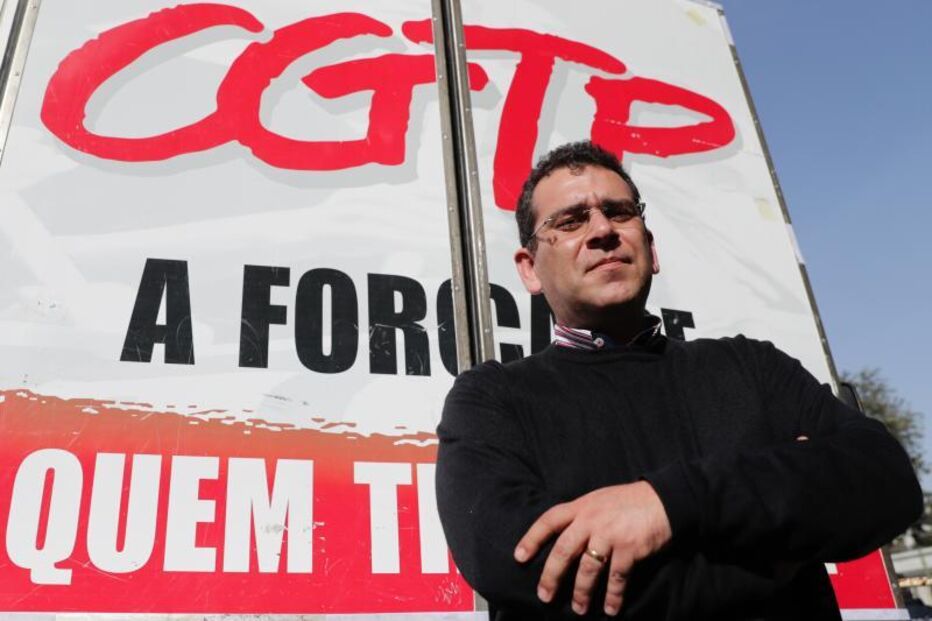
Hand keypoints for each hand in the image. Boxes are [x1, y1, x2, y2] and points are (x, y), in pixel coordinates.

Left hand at [513, 481, 671, 616]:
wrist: (664, 498)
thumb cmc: (628, 501)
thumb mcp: (599, 500)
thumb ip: (582, 515)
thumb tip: (565, 535)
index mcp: (581, 506)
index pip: (549, 520)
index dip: (532, 538)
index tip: (519, 557)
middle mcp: (591, 520)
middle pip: (563, 550)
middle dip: (551, 576)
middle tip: (545, 596)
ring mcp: (610, 534)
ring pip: (588, 569)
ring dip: (582, 592)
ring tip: (579, 609)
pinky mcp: (629, 548)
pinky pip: (616, 577)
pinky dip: (613, 596)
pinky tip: (611, 609)